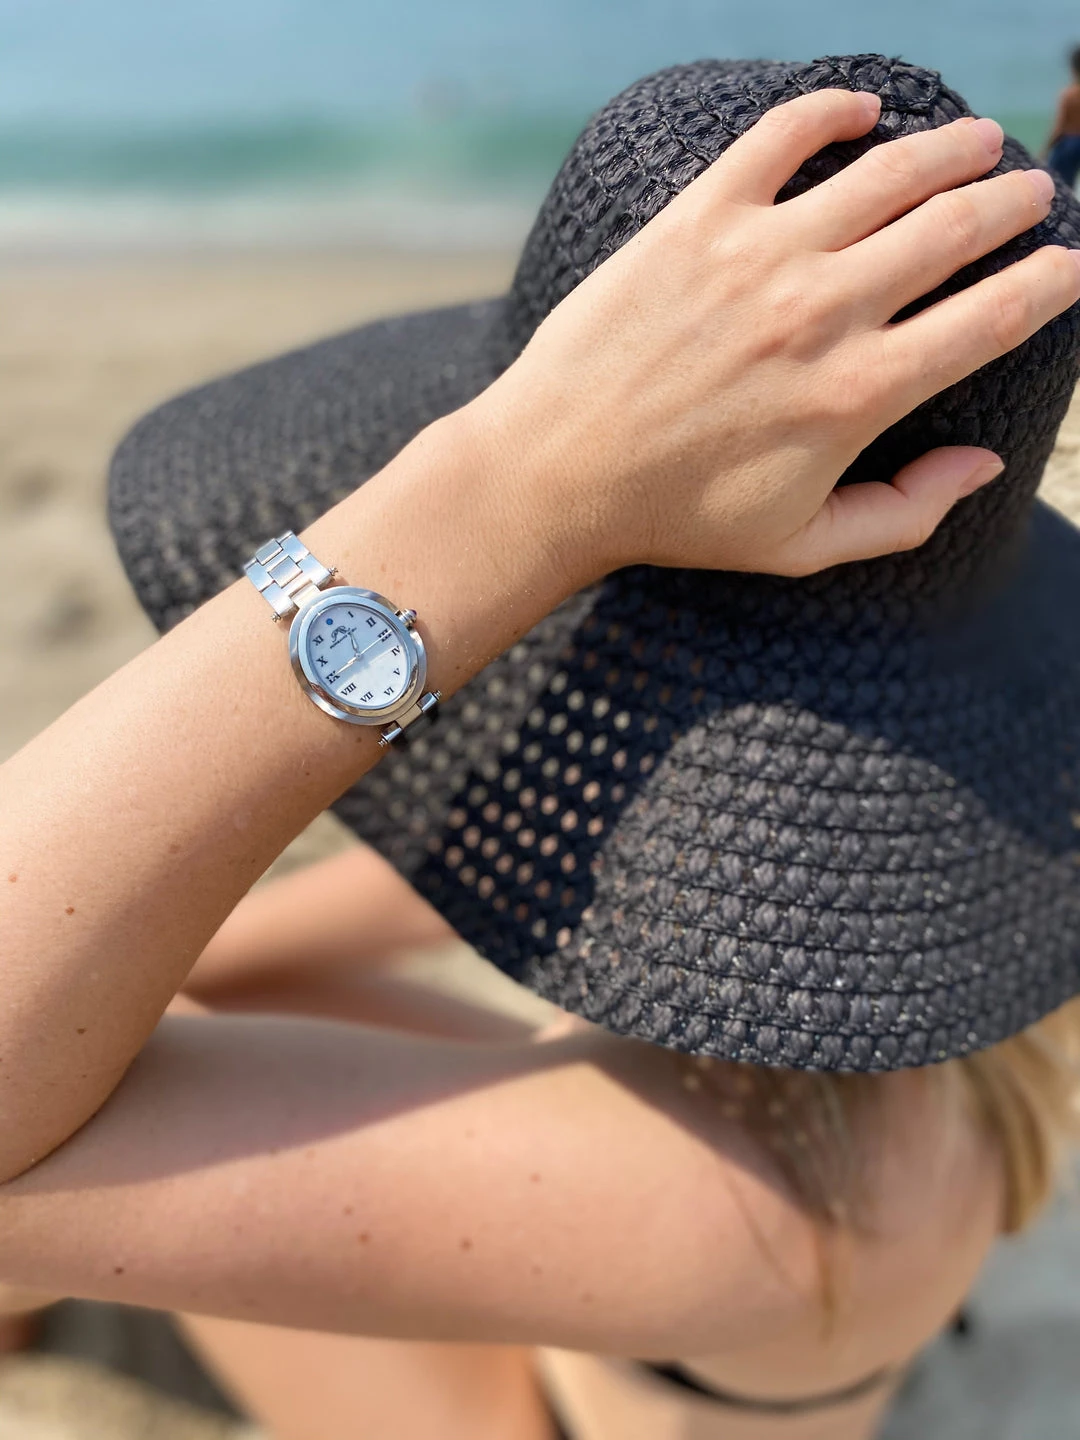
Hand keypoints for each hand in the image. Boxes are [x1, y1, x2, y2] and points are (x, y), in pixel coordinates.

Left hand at [473, 89, 1079, 581]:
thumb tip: (986, 468)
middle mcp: (823, 312)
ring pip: (887, 171)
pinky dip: (830, 109)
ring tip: (978, 139)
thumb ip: (904, 514)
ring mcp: (759, 256)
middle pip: (954, 228)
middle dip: (1011, 202)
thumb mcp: (801, 545)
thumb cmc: (678, 518)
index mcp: (860, 395)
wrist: (556, 473)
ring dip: (949, 146)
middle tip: (1031, 190)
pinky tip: (862, 108)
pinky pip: (780, 136)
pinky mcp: (695, 219)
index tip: (1069, 265)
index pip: (993, 317)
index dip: (1050, 282)